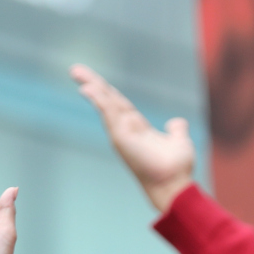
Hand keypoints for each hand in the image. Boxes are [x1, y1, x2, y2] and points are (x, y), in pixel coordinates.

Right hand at [71, 64, 194, 212]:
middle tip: (74, 70)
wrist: (174, 184)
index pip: (119, 103)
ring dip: (91, 87)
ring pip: (105, 104)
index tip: (94, 80)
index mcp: (137, 128)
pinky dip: (98, 100)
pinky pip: (108, 113)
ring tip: (76, 72)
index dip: (107, 90)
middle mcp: (126, 129)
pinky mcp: (120, 138)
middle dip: (92, 83)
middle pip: (107, 100)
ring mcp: (121, 134)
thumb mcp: (179, 141)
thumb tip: (176, 123)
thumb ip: (176, 130)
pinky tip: (87, 88)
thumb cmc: (176, 168)